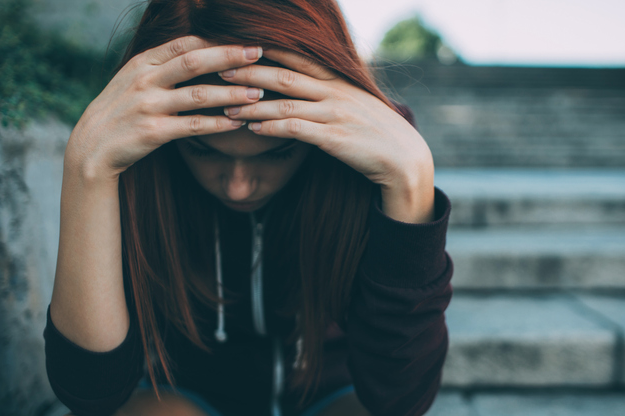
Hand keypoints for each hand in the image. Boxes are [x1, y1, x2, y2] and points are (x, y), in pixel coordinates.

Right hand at [64, 36, 264, 179]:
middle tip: (259, 54)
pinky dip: (218, 124)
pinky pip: (193, 126)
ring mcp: (148, 106)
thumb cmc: (121, 111)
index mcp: (143, 63)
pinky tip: (238, 123)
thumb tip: (199, 48)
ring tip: (257, 93)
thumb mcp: (134, 79)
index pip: (184, 44)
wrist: (92, 146)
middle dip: (229, 56)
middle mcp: (145, 80)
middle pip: (193, 62)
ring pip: (198, 95)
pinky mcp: (153, 132)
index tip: (244, 39)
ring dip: (231, 93)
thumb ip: (162, 65)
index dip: (216, 40)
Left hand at [216, 48, 434, 191]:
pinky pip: (295, 130)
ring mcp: (334, 114)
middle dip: (249, 71)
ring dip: (252, 105)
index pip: (297, 57)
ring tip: (225, 105)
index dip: (266, 50)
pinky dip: (270, 129)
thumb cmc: (378, 133)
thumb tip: (307, 87)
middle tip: (219, 68)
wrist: (405, 159)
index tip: (238, 47)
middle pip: (283, 75)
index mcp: (339, 80)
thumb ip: (332, 93)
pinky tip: (252, 131)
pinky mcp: (334, 138)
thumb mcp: (357, 104)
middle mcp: (335, 92)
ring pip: (284, 104)